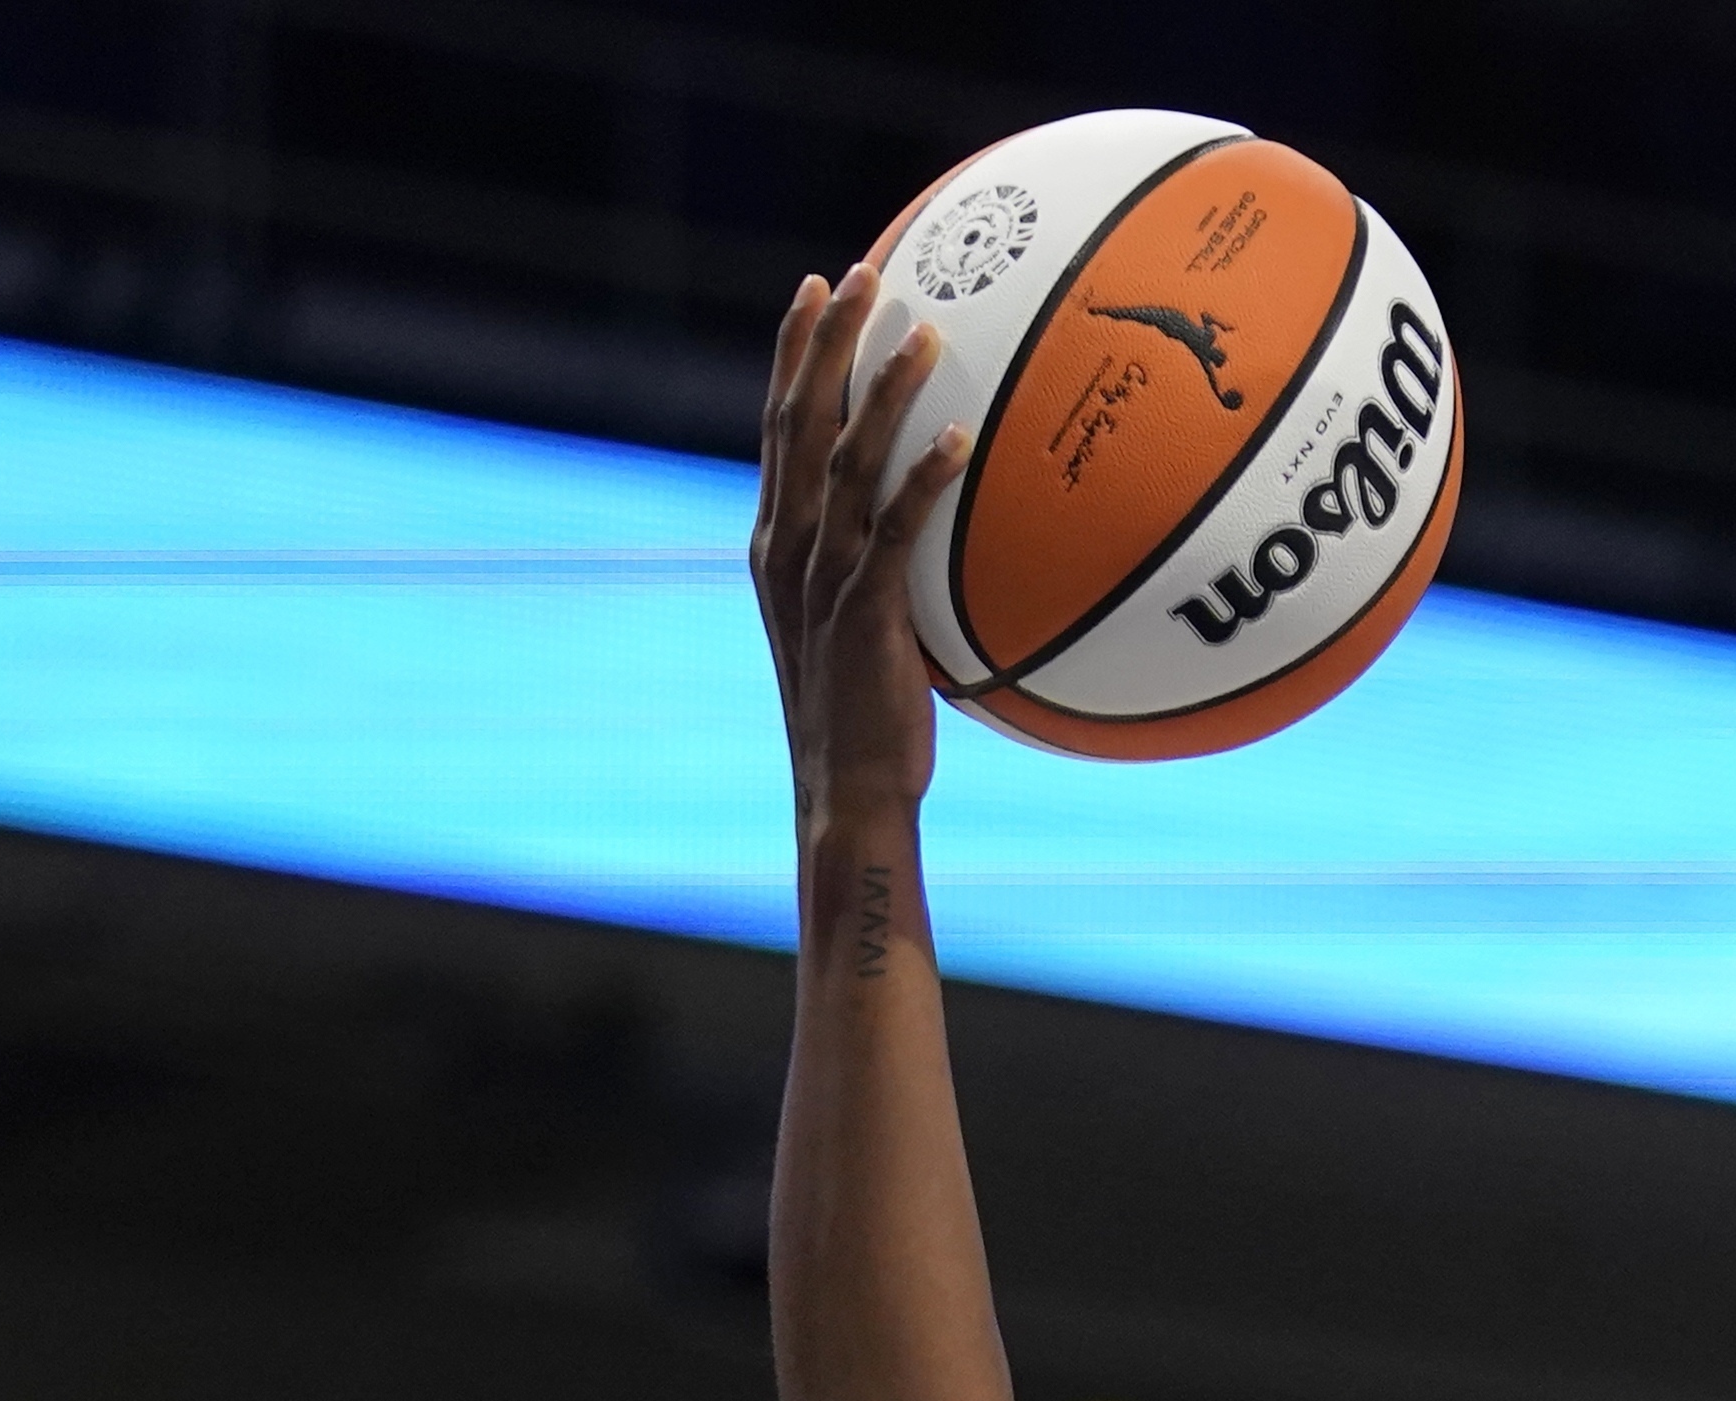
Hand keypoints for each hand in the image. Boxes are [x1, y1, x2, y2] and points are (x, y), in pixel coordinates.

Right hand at [748, 273, 964, 849]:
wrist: (848, 791)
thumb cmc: (869, 716)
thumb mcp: (863, 627)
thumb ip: (882, 566)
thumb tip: (944, 522)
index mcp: (778, 543)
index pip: (779, 426)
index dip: (796, 352)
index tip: (819, 290)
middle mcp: (787, 548)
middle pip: (798, 420)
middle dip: (828, 340)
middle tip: (861, 273)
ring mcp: (820, 580)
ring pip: (843, 460)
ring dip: (882, 391)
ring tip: (923, 333)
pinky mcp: (860, 614)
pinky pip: (892, 531)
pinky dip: (922, 480)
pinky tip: (956, 438)